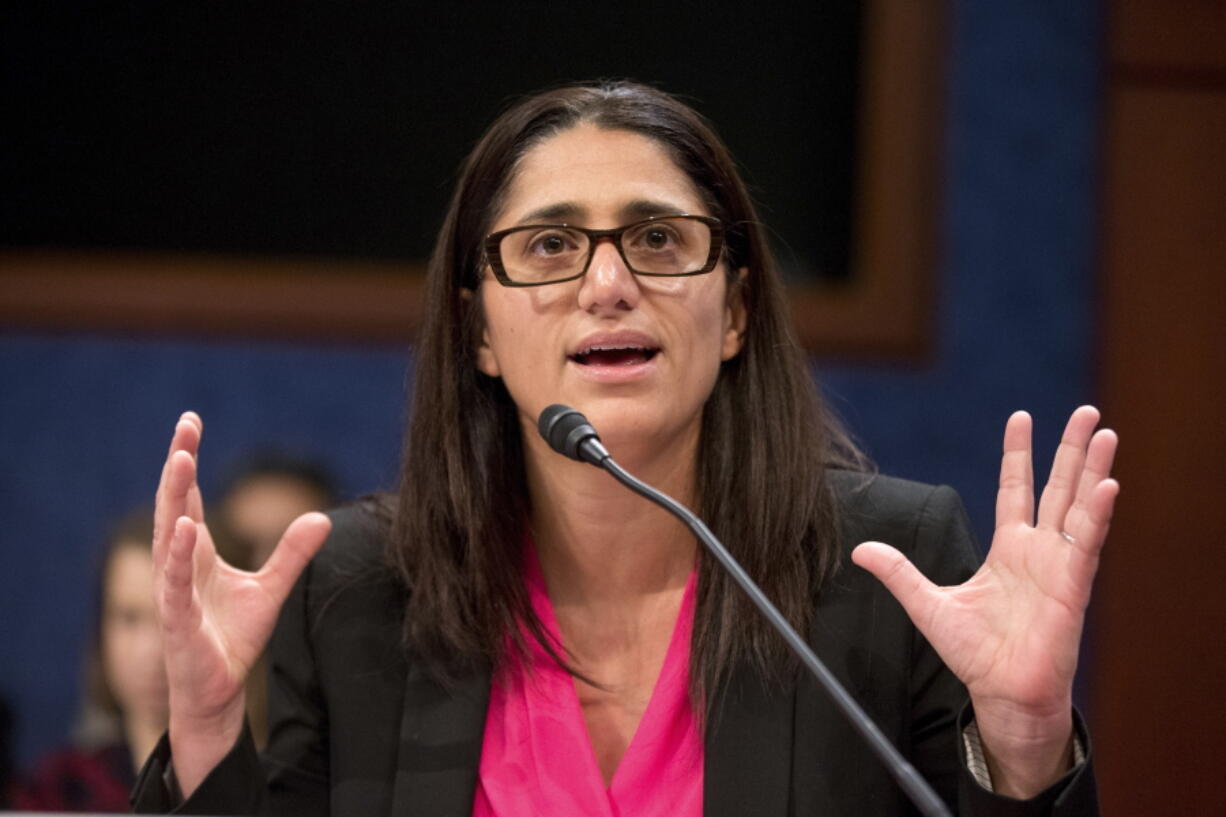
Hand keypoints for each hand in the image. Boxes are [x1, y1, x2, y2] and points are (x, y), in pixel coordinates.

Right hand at [152, 412, 330, 795]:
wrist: (218, 692)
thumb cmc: (232, 639)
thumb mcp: (272, 589)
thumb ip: (292, 553)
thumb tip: (321, 517)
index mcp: (197, 553)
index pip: (189, 497)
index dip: (189, 461)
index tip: (191, 423)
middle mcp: (180, 565)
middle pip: (174, 504)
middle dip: (178, 465)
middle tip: (185, 426)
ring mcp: (174, 590)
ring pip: (168, 536)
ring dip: (174, 497)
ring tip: (180, 460)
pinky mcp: (177, 620)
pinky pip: (175, 583)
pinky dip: (178, 556)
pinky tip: (185, 529)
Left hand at [852, 406, 1117, 796]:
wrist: (1001, 693)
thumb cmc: (975, 654)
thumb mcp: (928, 605)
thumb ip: (899, 573)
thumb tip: (861, 550)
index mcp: (1008, 550)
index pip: (1015, 489)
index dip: (1018, 454)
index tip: (1021, 417)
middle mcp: (1038, 551)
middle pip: (1058, 488)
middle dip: (1071, 450)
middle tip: (1087, 412)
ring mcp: (1059, 566)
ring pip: (1080, 507)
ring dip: (1093, 469)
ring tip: (1105, 433)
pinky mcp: (1073, 587)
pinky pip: (1086, 544)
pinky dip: (1097, 514)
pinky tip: (1106, 485)